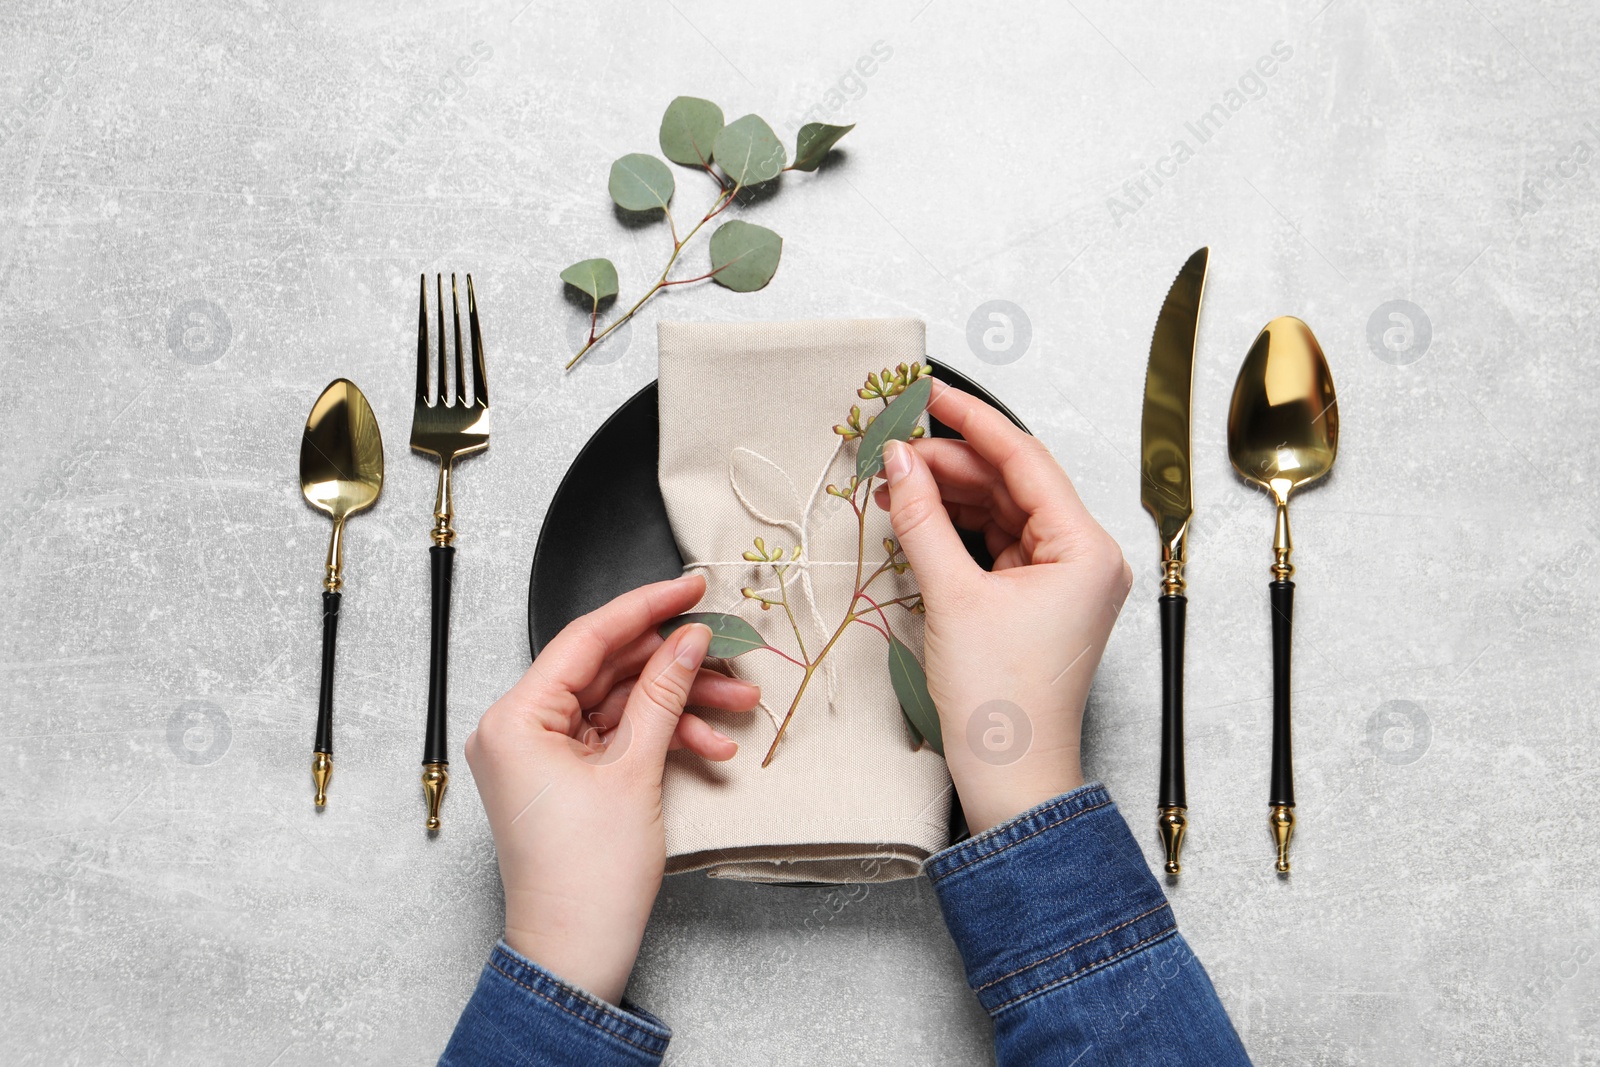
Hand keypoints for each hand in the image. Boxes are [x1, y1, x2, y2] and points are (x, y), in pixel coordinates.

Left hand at [464, 574, 758, 1005]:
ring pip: (619, 703)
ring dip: (678, 705)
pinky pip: (615, 737)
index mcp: (515, 718)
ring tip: (734, 709)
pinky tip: (708, 746)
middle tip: (729, 654)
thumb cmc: (587, 879)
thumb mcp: (636, 771)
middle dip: (675, 666)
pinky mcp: (562, 777)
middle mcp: (517, 728)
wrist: (574, 955)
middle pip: (607, 669)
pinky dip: (660, 738)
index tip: (691, 586)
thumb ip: (663, 693)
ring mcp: (539, 754)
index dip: (646, 608)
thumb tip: (688, 639)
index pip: (587, 638)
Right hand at [874, 384, 1132, 834]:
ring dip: (952, 494)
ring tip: (896, 481)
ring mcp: (1065, 580)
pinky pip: (999, 544)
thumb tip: (899, 460)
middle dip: (953, 463)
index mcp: (1086, 549)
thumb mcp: (951, 595)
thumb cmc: (998, 702)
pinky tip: (920, 514)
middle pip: (1014, 483)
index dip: (973, 423)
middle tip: (894, 448)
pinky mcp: (1039, 600)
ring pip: (1004, 512)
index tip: (931, 393)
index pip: (1026, 460)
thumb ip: (923, 517)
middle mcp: (1086, 558)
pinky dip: (960, 529)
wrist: (1010, 776)